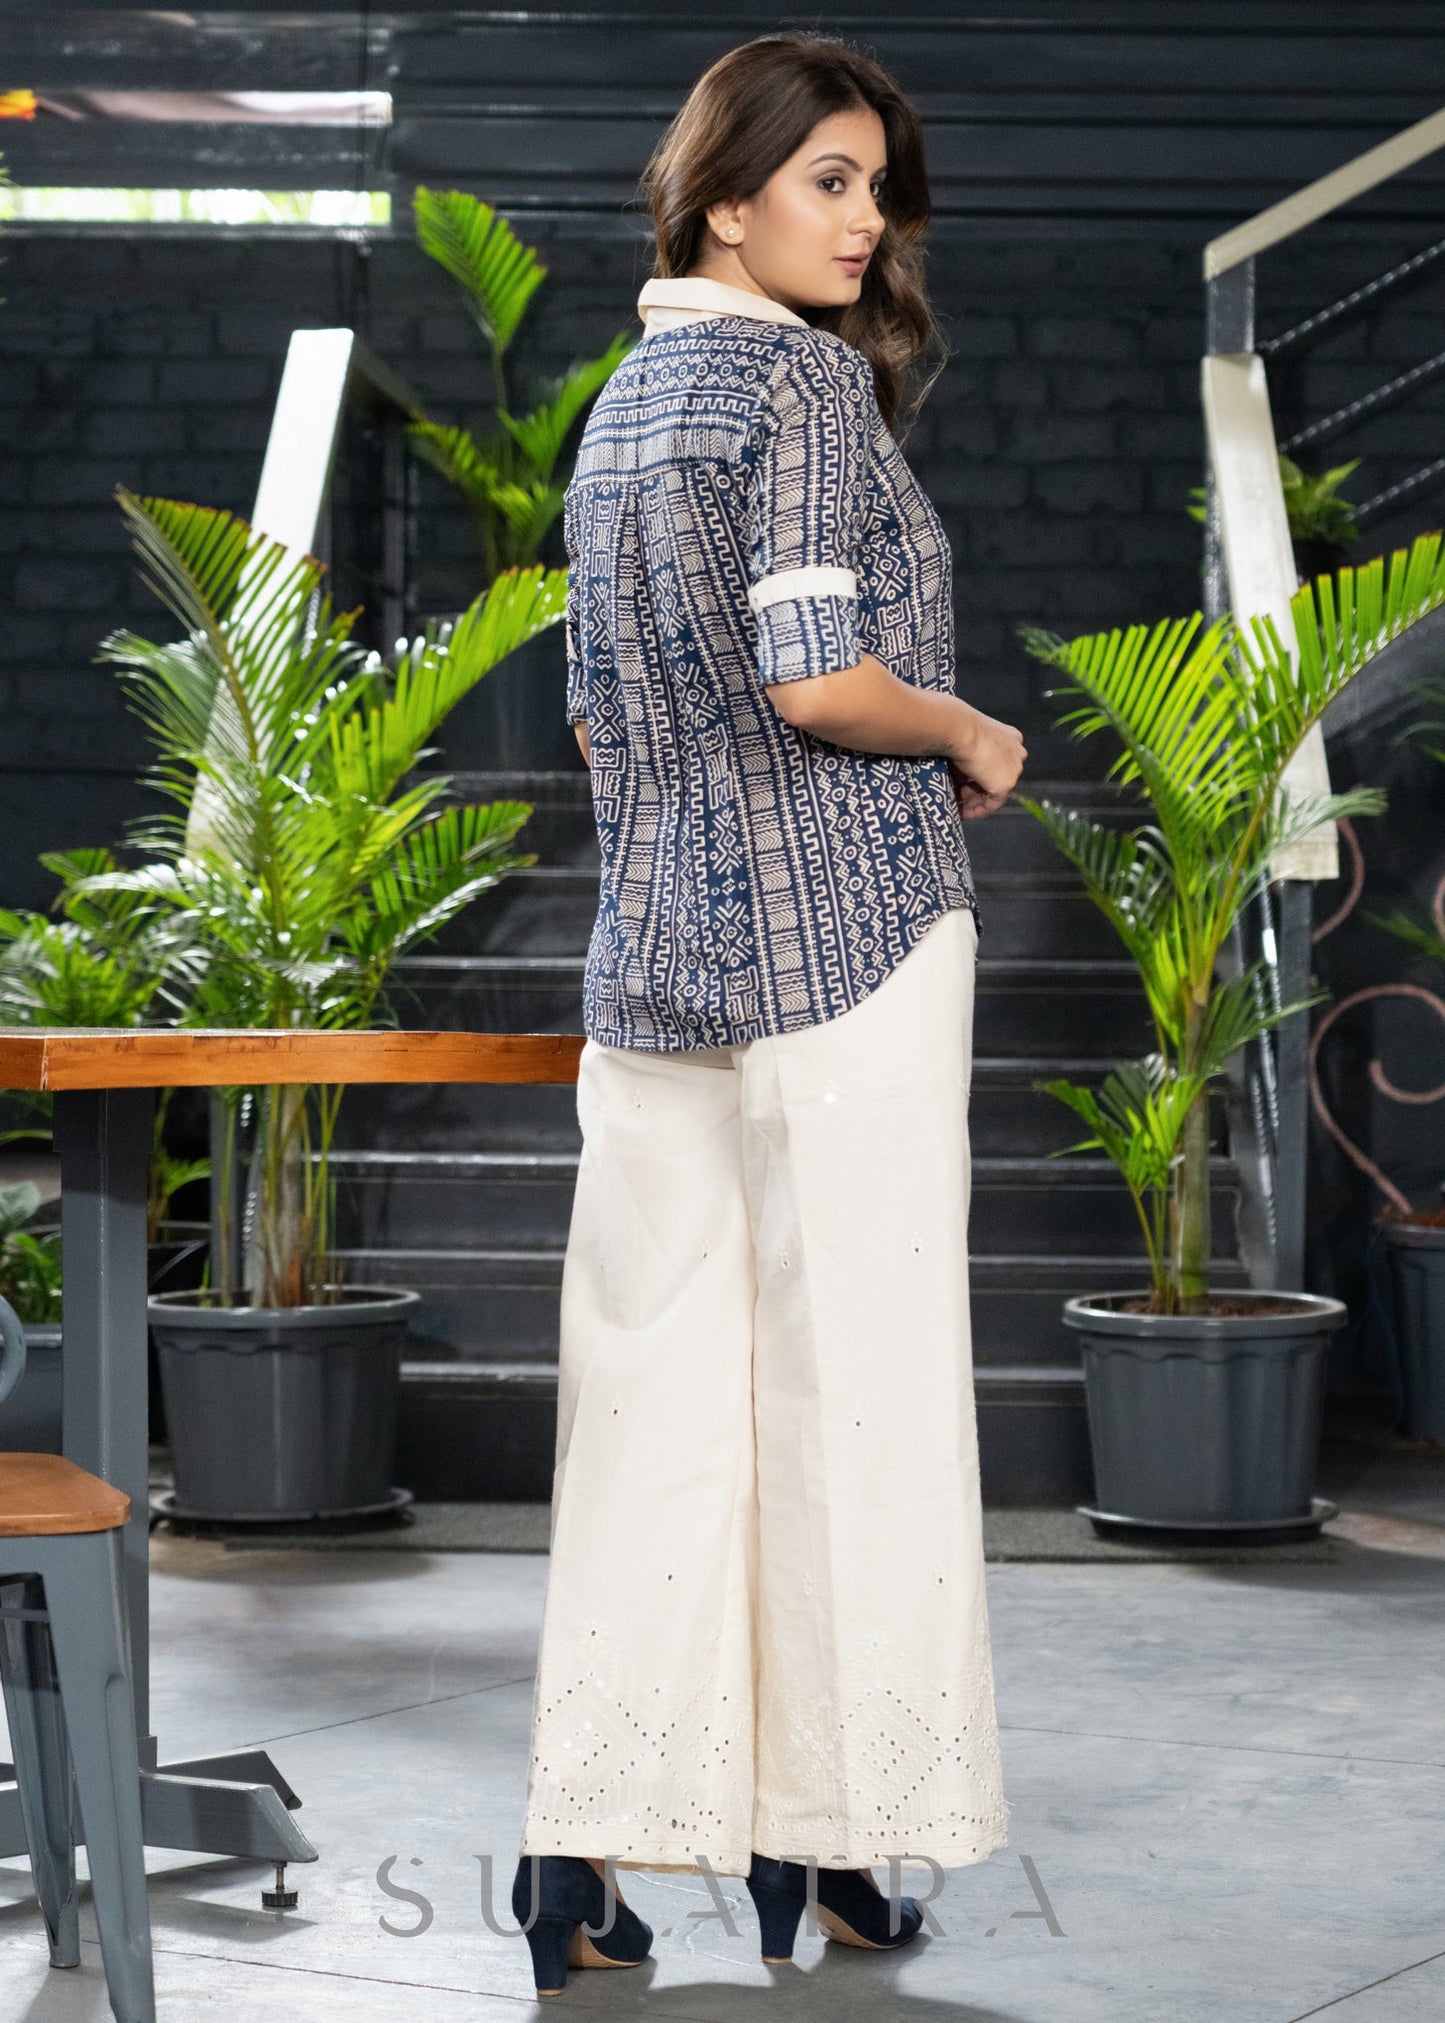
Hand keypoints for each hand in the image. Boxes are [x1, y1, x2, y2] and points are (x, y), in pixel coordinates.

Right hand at [948, 705, 1025, 819]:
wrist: (960, 729)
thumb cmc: (958, 728)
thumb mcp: (967, 738)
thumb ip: (970, 753)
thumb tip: (958, 772)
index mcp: (1011, 738)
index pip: (998, 762)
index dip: (980, 773)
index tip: (964, 783)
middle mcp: (1018, 753)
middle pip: (996, 777)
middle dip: (977, 789)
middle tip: (958, 798)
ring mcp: (1014, 770)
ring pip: (994, 791)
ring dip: (974, 801)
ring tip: (957, 808)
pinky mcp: (1005, 784)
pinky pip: (992, 804)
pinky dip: (976, 810)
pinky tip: (962, 813)